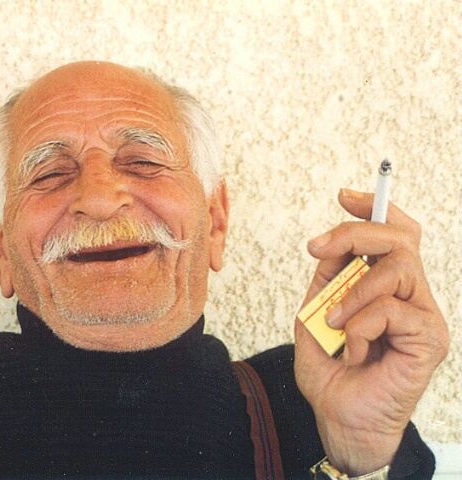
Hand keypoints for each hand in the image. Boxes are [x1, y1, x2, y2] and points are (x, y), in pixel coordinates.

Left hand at [294, 189, 448, 475]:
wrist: (339, 419)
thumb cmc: (330, 373)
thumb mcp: (315, 316)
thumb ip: (327, 282)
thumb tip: (331, 244)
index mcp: (388, 288)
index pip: (397, 235)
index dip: (374, 209)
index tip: (344, 196)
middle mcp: (412, 296)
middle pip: (401, 238)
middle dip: (355, 232)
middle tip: (318, 248)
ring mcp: (424, 316)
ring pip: (398, 267)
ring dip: (352, 290)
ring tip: (332, 322)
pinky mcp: (429, 339)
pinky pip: (392, 309)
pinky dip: (359, 326)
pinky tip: (352, 351)